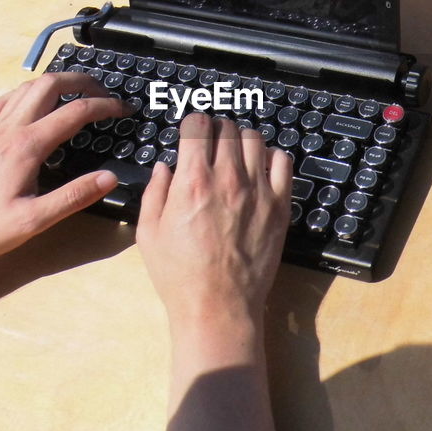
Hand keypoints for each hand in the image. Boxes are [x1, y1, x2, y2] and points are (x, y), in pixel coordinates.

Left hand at [0, 72, 122, 265]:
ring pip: (27, 87)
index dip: (105, 106)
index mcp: (27, 146)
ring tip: (76, 93)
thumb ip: (75, 196)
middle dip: (81, 81)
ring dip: (56, 83)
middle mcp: (9, 129)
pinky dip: (27, 93)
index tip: (124, 109)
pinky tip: (33, 104)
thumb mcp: (35, 220)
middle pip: (49, 85)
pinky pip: (6, 101)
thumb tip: (110, 178)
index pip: (75, 112)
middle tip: (103, 92)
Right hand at [136, 114, 291, 324]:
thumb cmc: (179, 275)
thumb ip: (155, 191)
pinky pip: (282, 162)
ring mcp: (258, 191)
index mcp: (192, 181)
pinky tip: (260, 167)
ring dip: (241, 138)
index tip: (190, 132)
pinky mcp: (279, 206)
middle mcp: (227, 179)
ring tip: (235, 151)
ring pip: (255, 138)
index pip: (197, 125)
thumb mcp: (148, 233)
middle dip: (215, 128)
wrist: (218, 306)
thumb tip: (165, 166)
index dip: (192, 123)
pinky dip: (271, 156)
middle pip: (227, 127)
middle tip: (211, 141)